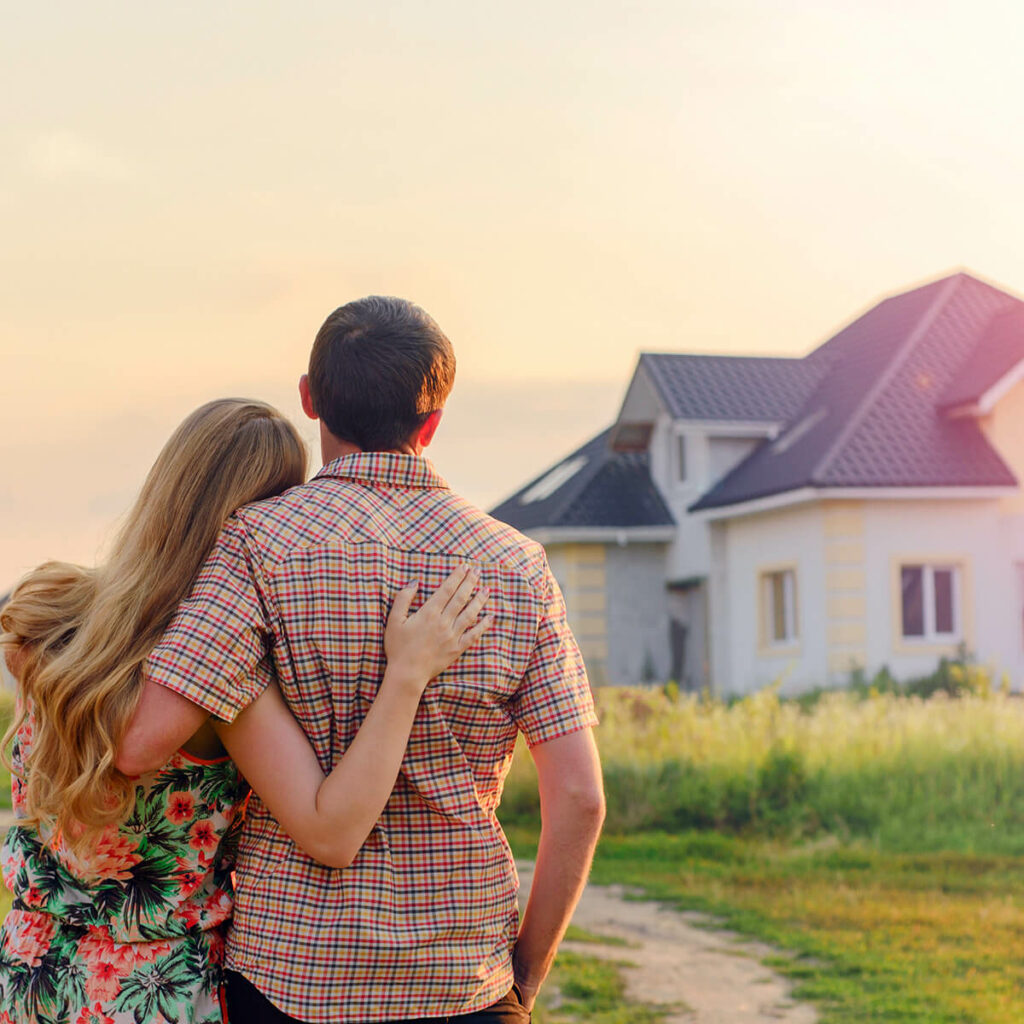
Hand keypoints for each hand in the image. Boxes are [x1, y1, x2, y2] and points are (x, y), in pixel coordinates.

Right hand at [383, 565, 491, 692]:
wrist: (407, 673)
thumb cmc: (398, 647)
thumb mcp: (394, 620)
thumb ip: (403, 598)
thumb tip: (414, 582)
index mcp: (429, 613)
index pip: (447, 589)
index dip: (457, 577)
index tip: (465, 567)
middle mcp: (443, 622)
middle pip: (461, 598)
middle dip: (471, 582)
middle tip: (478, 571)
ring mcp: (452, 636)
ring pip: (470, 614)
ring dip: (479, 600)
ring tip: (487, 589)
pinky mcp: (457, 649)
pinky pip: (474, 635)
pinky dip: (483, 625)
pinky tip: (490, 617)